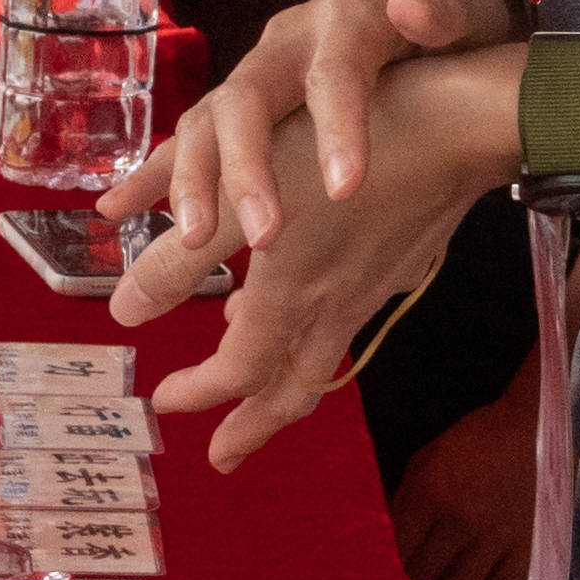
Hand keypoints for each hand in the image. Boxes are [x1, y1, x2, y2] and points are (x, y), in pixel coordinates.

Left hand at [107, 42, 518, 469]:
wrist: (457, 127)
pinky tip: (301, 297)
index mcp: (291, 298)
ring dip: (283, 377)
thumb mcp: (240, 203)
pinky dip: (312, 328)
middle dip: (253, 422)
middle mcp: (336, 304)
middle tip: (224, 452)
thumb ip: (179, 260)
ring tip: (255, 382)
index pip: (241, 370)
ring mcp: (374, 285)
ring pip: (322, 353)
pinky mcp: (399, 258)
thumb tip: (122, 314)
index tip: (164, 402)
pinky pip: (345, 316)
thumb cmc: (336, 152)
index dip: (202, 391)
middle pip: (291, 385)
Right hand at [163, 0, 525, 254]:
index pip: (336, 72)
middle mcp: (288, 44)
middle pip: (247, 99)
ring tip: (193, 240)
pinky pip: (194, 136)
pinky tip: (117, 210)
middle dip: (245, 168)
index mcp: (348, 20)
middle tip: (263, 236)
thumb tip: (411, 10)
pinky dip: (158, 172)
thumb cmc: (448, 2)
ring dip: (195, 179)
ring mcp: (259, 72)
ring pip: (209, 121)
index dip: (337, 127)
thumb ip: (447, 9)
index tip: (345, 188)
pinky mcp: (245, 98)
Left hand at [390, 386, 542, 579]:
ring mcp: (494, 541)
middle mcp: (459, 522)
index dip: (385, 569)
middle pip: (421, 579)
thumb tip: (386, 539)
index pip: (396, 551)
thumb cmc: (474, 439)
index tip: (383, 575)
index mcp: (430, 494)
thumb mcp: (427, 457)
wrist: (533, 428)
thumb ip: (404, 499)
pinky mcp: (525, 551)